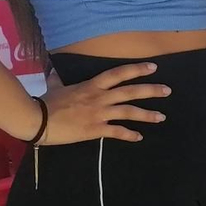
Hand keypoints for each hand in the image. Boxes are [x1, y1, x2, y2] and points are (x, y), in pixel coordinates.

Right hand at [29, 63, 169, 144]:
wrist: (38, 120)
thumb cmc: (46, 102)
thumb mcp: (55, 86)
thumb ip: (59, 78)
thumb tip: (53, 70)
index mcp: (91, 85)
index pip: (118, 74)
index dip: (136, 70)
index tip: (153, 68)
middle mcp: (99, 97)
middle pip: (130, 91)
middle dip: (151, 90)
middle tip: (168, 90)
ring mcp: (99, 113)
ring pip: (129, 112)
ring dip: (147, 115)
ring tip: (162, 117)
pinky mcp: (95, 129)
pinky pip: (117, 132)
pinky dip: (129, 135)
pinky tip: (139, 137)